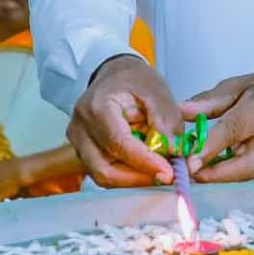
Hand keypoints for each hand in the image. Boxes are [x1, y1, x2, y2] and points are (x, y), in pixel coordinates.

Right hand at [67, 55, 179, 187]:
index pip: (119, 143)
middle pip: (104, 169)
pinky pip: (104, 171)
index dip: (145, 162)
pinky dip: (127, 174)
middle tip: (165, 177)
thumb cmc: (134, 81)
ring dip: (133, 179)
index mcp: (97, 106)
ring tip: (158, 170)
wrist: (116, 75)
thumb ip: (167, 124)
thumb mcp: (158, 93)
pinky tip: (145, 168)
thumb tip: (175, 155)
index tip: (168, 173)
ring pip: (103, 175)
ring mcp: (78, 142)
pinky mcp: (83, 152)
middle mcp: (80, 127)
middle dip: (137, 179)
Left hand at [184, 70, 253, 183]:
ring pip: (248, 173)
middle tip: (190, 173)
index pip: (235, 129)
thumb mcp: (240, 85)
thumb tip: (180, 111)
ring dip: (220, 176)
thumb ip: (210, 101)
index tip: (190, 160)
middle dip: (217, 174)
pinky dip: (229, 174)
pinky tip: (212, 169)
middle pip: (248, 164)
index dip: (212, 147)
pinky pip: (250, 174)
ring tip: (196, 171)